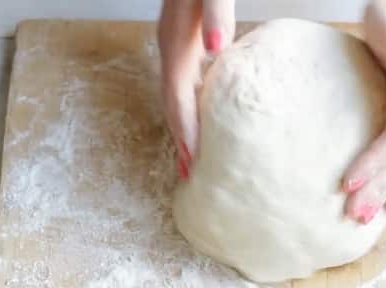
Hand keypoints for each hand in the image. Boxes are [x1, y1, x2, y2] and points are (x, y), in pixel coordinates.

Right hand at [158, 0, 234, 178]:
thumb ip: (213, 10)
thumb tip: (215, 48)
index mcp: (177, 39)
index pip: (177, 95)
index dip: (183, 129)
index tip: (191, 161)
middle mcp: (171, 43)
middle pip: (171, 101)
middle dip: (179, 138)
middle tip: (188, 173)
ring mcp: (177, 41)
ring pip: (175, 93)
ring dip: (183, 125)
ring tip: (191, 154)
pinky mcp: (187, 37)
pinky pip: (185, 81)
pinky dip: (190, 104)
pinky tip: (204, 112)